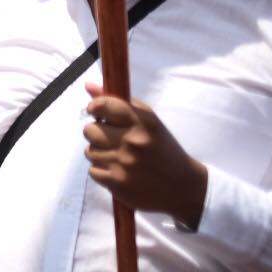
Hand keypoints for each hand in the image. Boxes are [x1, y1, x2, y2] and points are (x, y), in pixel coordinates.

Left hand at [83, 82, 208, 229]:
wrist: (183, 186)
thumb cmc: (162, 148)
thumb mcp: (148, 121)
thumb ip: (118, 102)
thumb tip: (88, 86)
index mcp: (143, 122)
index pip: (104, 105)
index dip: (95, 107)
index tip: (96, 111)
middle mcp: (133, 141)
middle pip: (90, 130)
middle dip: (96, 133)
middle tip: (110, 138)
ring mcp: (125, 164)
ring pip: (90, 152)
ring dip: (99, 153)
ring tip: (117, 156)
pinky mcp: (118, 184)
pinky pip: (93, 171)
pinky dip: (102, 171)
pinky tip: (118, 170)